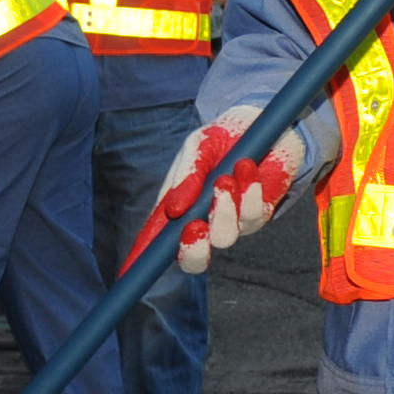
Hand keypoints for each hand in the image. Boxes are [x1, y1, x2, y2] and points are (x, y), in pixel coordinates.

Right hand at [148, 117, 302, 274]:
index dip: (143, 257)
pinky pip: (253, 216)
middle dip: (192, 249)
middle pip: (193, 260)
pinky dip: (249, 192)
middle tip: (194, 228)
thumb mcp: (198, 146)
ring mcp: (231, 221)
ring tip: (224, 181)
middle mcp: (203, 222)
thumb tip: (174, 209)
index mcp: (177, 208)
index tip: (131, 270)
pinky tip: (247, 168)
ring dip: (223, 211)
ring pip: (224, 238)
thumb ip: (186, 174)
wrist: (263, 123)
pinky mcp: (259, 213)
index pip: (156, 239)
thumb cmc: (222, 137)